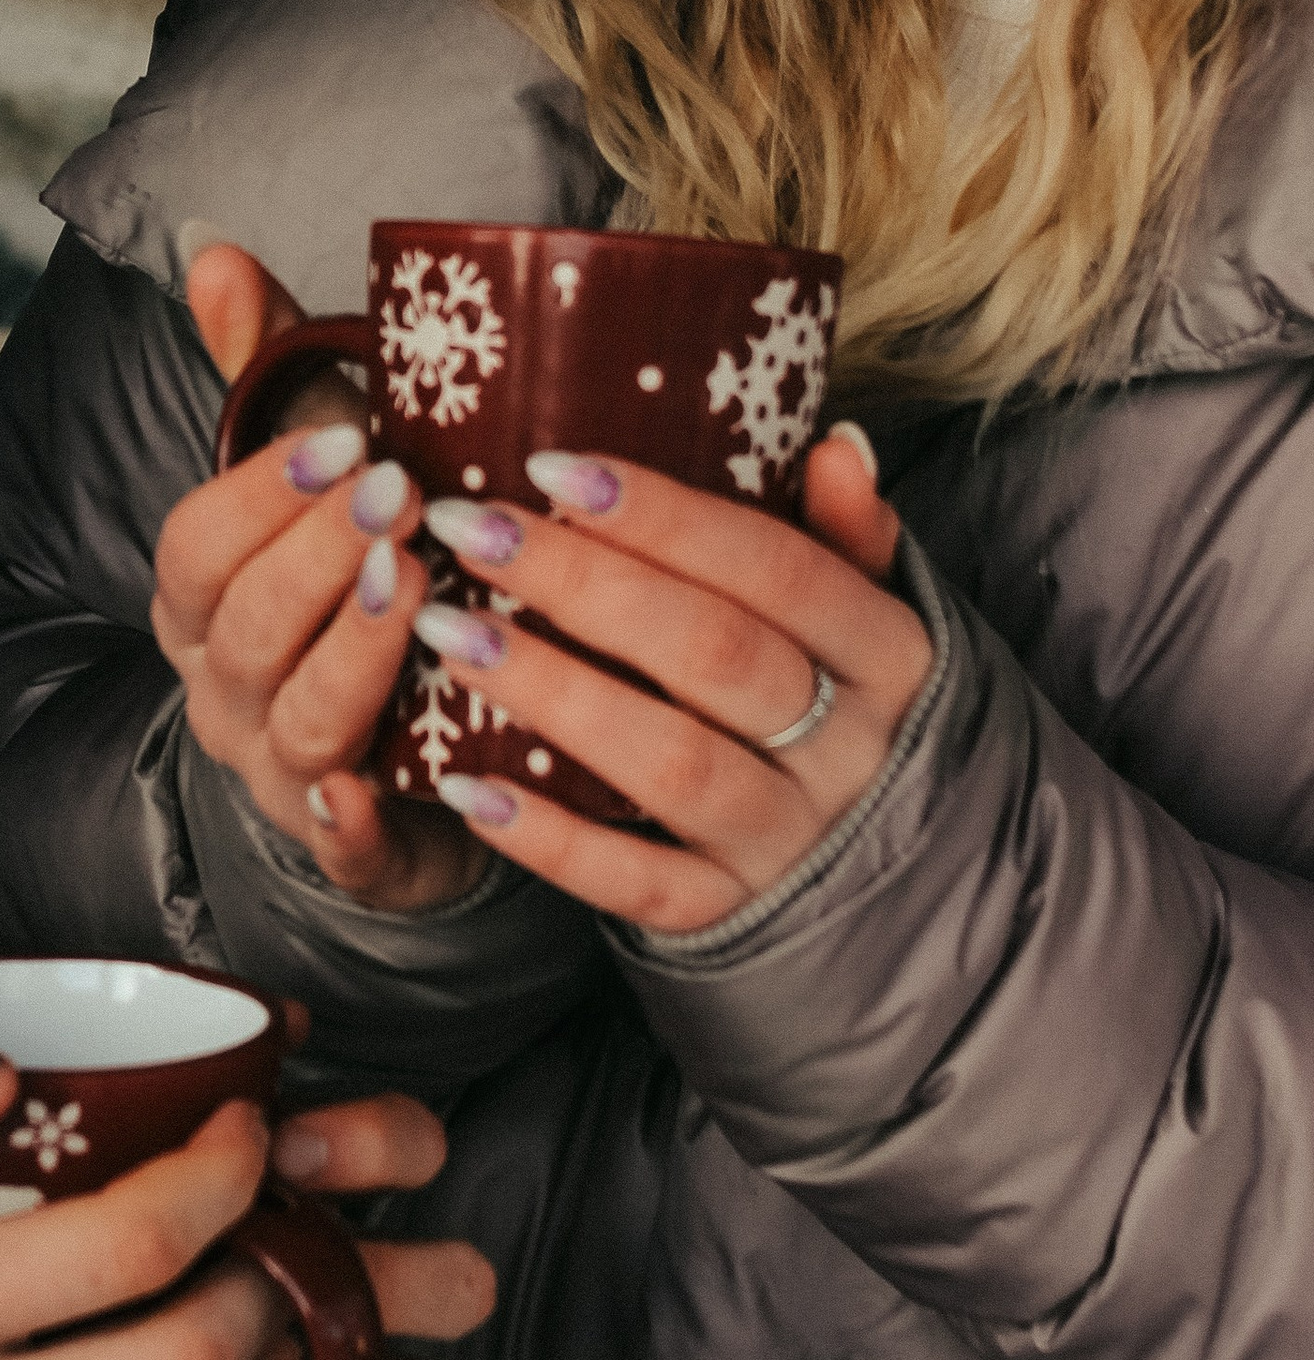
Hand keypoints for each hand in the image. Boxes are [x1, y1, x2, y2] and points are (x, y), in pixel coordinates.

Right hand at [156, 241, 482, 911]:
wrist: (416, 743)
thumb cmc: (357, 586)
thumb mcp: (319, 472)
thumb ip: (264, 367)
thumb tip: (215, 250)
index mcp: (203, 603)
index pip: (196, 546)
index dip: (262, 493)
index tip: (347, 437)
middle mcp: (225, 691)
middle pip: (242, 628)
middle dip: (316, 559)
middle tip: (399, 497)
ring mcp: (281, 775)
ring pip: (296, 722)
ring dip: (350, 657)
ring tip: (414, 589)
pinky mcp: (355, 849)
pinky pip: (340, 848)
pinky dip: (351, 825)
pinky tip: (377, 787)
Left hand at [419, 436, 927, 933]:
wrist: (910, 883)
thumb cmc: (852, 711)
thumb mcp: (873, 624)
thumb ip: (849, 538)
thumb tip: (834, 445)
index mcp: (889, 657)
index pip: (776, 569)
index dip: (666, 516)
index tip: (553, 467)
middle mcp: (848, 751)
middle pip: (713, 654)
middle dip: (583, 584)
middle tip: (471, 529)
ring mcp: (789, 842)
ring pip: (670, 764)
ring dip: (553, 694)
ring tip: (448, 633)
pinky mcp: (731, 914)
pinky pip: (639, 884)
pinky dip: (551, 842)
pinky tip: (468, 788)